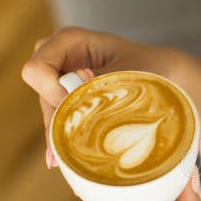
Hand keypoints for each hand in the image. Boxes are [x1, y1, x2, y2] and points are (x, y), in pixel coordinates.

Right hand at [20, 26, 177, 167]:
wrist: (164, 73)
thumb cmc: (149, 67)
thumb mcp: (125, 78)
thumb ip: (97, 93)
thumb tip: (74, 123)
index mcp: (70, 39)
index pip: (37, 69)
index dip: (52, 92)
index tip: (80, 107)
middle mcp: (58, 55)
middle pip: (40, 90)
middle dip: (57, 116)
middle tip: (76, 141)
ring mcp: (60, 76)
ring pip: (48, 108)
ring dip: (60, 131)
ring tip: (72, 158)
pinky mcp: (66, 95)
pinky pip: (56, 117)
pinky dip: (63, 136)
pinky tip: (60, 161)